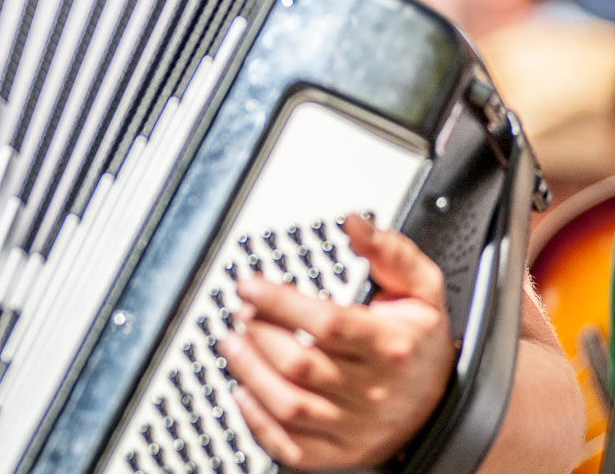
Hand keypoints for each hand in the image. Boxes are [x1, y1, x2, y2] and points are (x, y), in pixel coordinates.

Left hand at [218, 214, 455, 469]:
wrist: (443, 403)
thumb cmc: (420, 341)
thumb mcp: (421, 287)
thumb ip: (388, 250)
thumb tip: (355, 222)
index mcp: (389, 345)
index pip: (327, 324)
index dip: (280, 302)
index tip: (250, 284)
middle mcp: (372, 390)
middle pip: (301, 364)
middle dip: (259, 332)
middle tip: (241, 310)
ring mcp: (355, 426)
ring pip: (290, 406)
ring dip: (250, 373)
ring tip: (231, 344)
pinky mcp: (341, 452)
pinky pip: (293, 447)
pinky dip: (260, 423)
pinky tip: (242, 393)